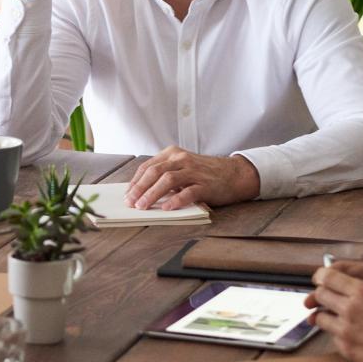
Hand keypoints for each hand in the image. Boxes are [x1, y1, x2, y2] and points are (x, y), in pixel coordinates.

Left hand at [124, 148, 259, 209]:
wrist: (234, 174)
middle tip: (131, 202)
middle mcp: (182, 159)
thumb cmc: (205, 173)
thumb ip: (165, 174)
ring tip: (143, 206)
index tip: (128, 195)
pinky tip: (167, 207)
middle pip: (155, 171)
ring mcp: (194, 171)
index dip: (136, 181)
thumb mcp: (183, 166)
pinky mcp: (205, 185)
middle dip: (140, 188)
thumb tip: (141, 191)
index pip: (148, 166)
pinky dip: (175, 200)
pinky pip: (188, 192)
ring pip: (168, 180)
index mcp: (173, 154)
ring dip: (152, 194)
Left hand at [305, 266, 362, 361]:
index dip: (321, 276)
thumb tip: (361, 283)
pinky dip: (336, 333)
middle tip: (325, 298)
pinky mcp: (343, 347)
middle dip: (321, 295)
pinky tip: (349, 334)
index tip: (320, 278)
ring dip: (324, 315)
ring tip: (333, 317)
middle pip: (320, 295)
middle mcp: (349, 308)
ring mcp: (344, 329)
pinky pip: (331, 336)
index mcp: (361, 291)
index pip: (328, 276)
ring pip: (319, 317)